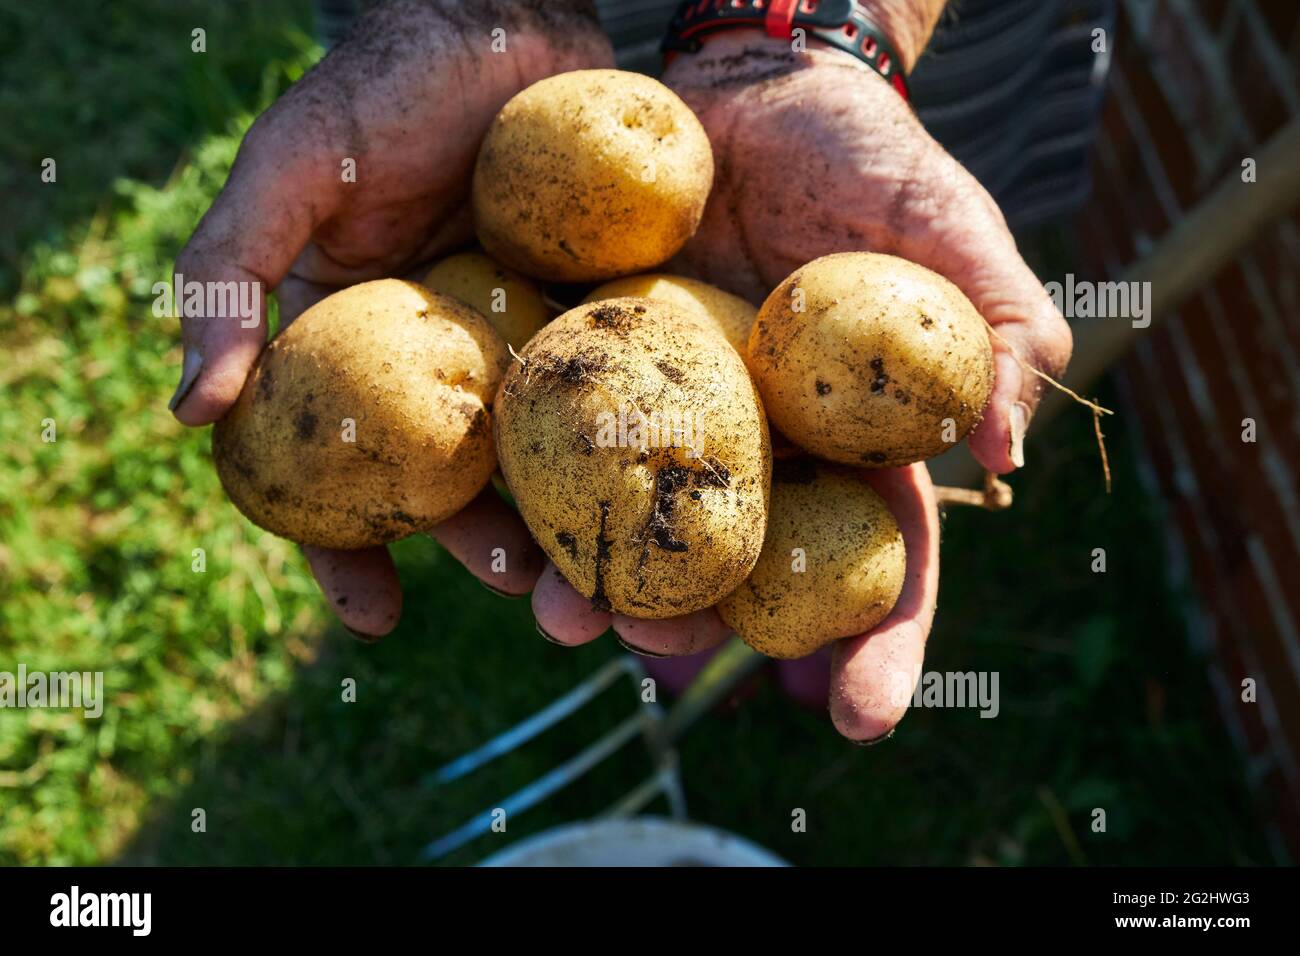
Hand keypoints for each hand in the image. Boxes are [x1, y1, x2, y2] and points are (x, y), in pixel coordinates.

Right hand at [170, 0, 611, 636]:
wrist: (507, 16)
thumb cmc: (386, 87)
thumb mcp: (292, 167)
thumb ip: (229, 273)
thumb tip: (189, 410)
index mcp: (361, 354)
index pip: (340, 474)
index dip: (348, 551)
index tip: (376, 617)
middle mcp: (444, 369)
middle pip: (458, 486)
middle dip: (484, 549)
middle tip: (522, 588)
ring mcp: (529, 349)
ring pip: (545, 459)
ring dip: (572, 523)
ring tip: (602, 571)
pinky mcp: (603, 321)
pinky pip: (620, 395)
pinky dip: (638, 449)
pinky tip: (666, 485)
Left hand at [541, 26, 1070, 741]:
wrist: (755, 89)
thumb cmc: (869, 160)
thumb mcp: (953, 230)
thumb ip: (998, 327)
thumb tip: (1007, 451)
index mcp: (855, 446)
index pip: (879, 560)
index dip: (876, 642)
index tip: (858, 715)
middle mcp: (763, 454)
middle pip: (745, 571)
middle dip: (712, 636)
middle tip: (675, 667)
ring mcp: (675, 423)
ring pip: (643, 528)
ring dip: (605, 586)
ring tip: (570, 621)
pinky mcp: (599, 376)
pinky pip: (563, 444)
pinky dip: (536, 492)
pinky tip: (506, 529)